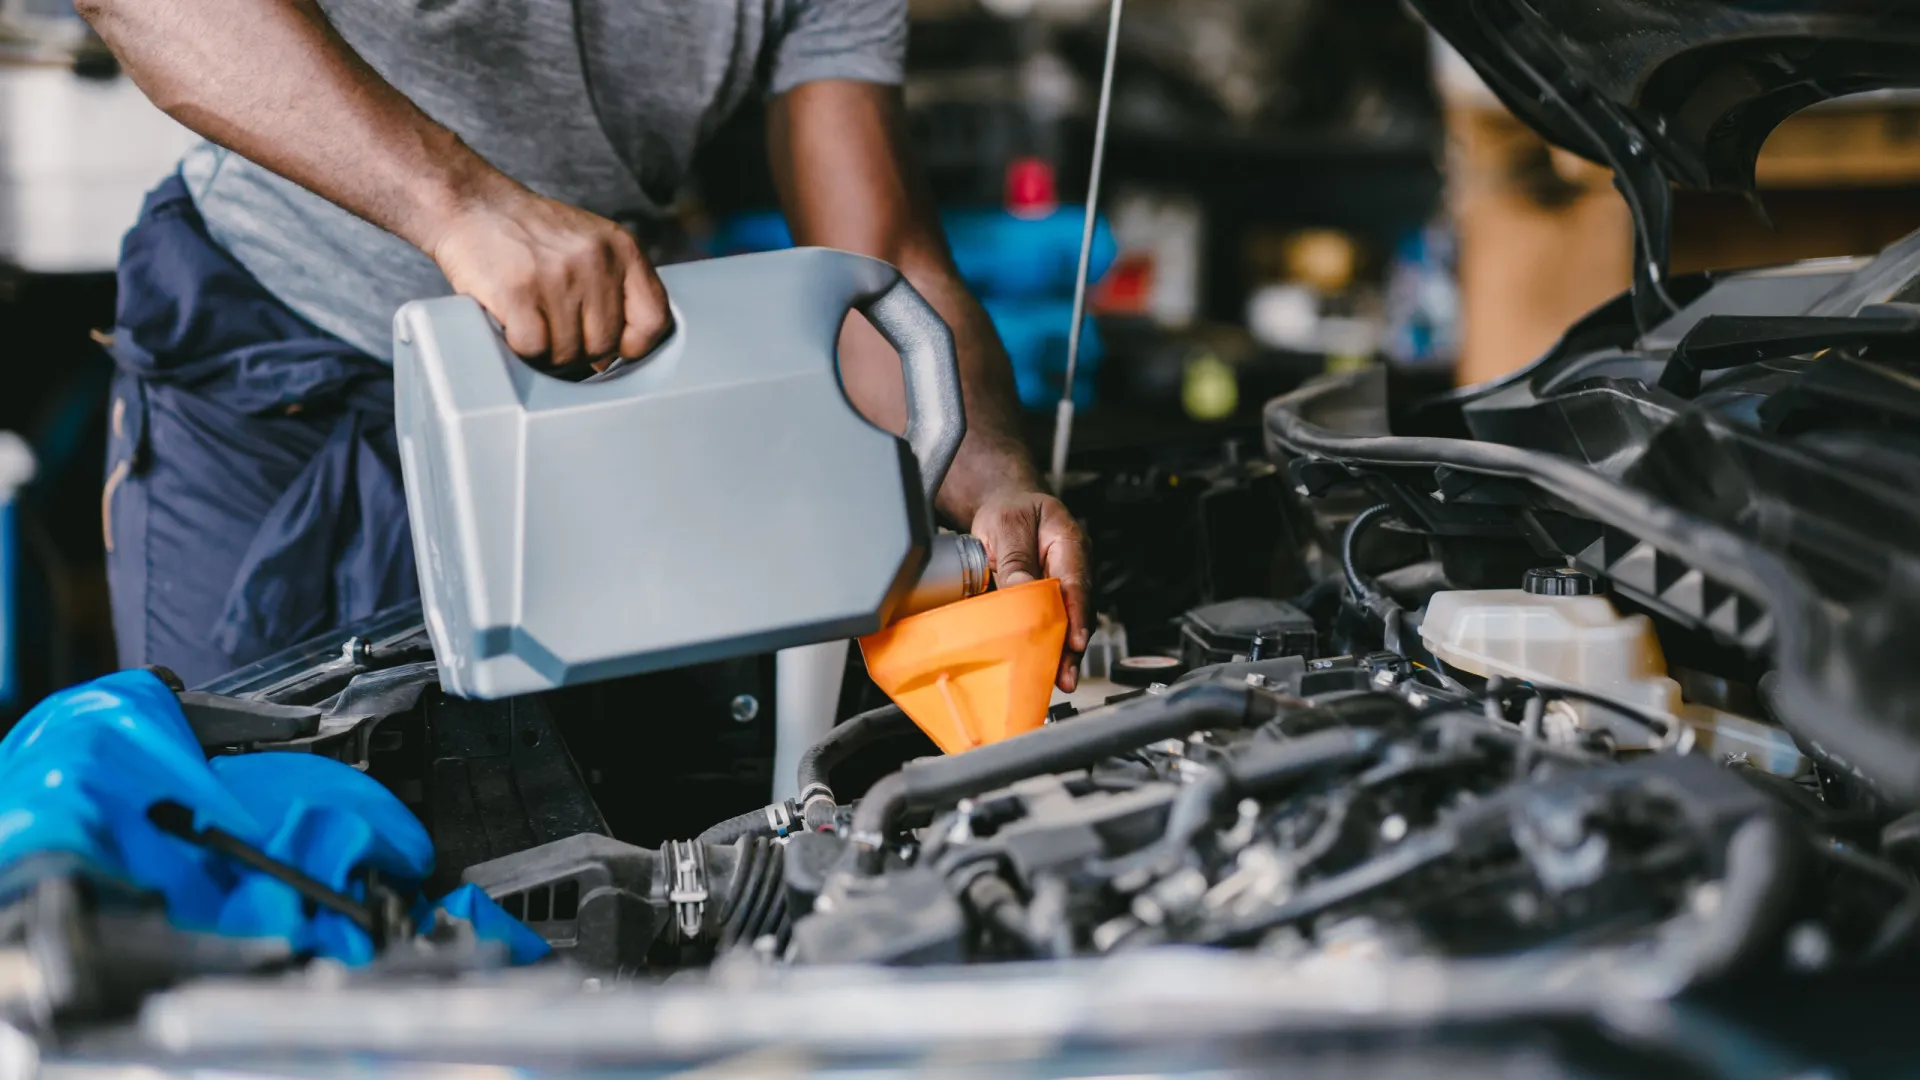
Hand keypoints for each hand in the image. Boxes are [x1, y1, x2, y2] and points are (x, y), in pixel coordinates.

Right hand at [423, 184, 669, 366]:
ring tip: (531, 322)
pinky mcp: (519, 292)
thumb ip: (615, 287)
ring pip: (568, 353)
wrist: (470, 202)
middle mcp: (595, 259)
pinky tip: (512, 323)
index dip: (633, 345)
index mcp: (622, 248)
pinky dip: (519, 347)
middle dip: (579, 350)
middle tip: (554, 330)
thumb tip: (620, 353)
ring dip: (546, 351)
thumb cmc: (529, 233)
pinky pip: (534, 350)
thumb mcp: (590, 244)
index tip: (613, 347)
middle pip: (605, 345)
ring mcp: (558, 276)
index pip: (654, 320)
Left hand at [969, 488, 1090, 692]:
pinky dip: (1049, 644)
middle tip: (1066, 677)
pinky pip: (1053, 623)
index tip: (1075, 641)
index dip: (1078, 615)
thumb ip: (1014, 557)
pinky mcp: (1050, 598)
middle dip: (1074, 647)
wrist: (1004, 504)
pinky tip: (1043, 666)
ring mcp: (1065, 583)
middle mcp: (1073, 566)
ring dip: (1063, 652)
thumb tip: (1020, 591)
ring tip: (1058, 681)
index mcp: (1069, 543)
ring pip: (1068, 622)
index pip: (1077, 583)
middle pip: (1078, 611)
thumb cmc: (1009, 510)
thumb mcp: (1006, 525)